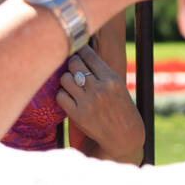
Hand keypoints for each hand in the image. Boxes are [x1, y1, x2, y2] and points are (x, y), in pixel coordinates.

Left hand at [56, 44, 143, 159]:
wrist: (124, 136)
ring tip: (72, 84)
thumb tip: (79, 53)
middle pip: (74, 64)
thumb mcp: (117, 86)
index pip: (89, 55)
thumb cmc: (121, 108)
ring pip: (65, 78)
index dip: (80, 49)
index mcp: (112, 79)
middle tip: (73, 67)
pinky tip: (69, 97)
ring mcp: (87, 102)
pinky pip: (60, 96)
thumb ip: (101, 71)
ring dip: (66, 79)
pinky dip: (62, 94)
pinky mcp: (77, 115)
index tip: (76, 48)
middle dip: (72, 63)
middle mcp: (99, 89)